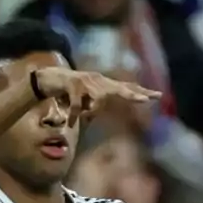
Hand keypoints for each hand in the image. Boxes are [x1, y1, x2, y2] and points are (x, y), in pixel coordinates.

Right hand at [28, 67, 160, 127]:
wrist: (46, 79)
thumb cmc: (66, 92)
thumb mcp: (83, 102)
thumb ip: (91, 108)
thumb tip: (94, 118)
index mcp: (103, 84)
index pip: (126, 87)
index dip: (140, 91)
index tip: (157, 96)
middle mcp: (98, 80)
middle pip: (120, 89)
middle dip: (133, 95)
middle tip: (146, 100)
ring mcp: (87, 80)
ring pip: (99, 100)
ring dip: (91, 111)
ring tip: (81, 118)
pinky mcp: (74, 83)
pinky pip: (79, 104)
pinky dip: (75, 116)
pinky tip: (69, 123)